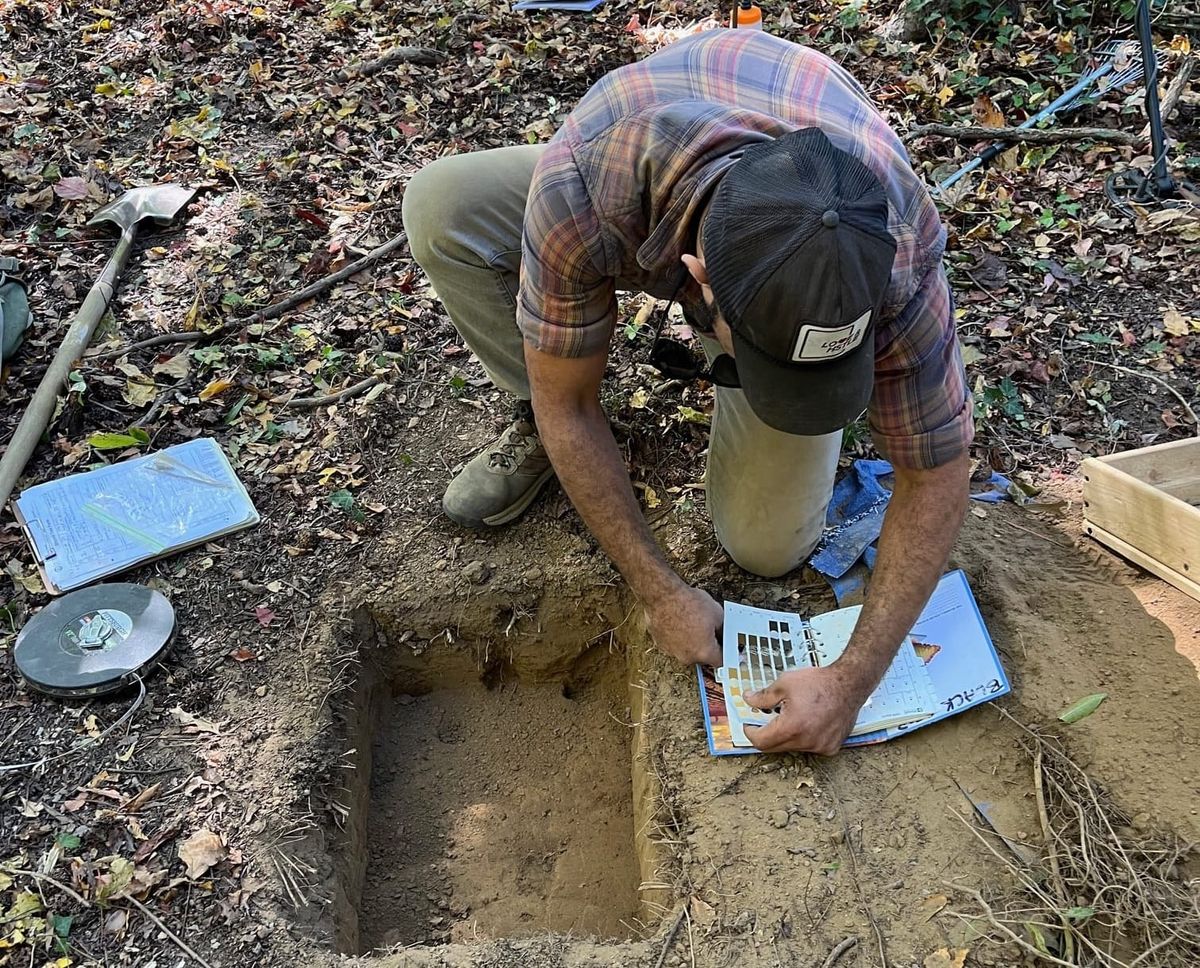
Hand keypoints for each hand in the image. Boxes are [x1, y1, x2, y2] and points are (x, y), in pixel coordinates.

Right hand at [645, 585, 722, 666]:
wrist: (663, 595)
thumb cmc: (689, 603)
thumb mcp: (718, 613)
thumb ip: (723, 629)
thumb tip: (724, 633)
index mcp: (704, 652)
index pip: (720, 660)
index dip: (725, 651)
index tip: (726, 645)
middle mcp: (687, 657)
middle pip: (703, 656)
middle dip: (708, 644)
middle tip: (710, 629)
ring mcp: (672, 651)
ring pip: (687, 649)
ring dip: (692, 640)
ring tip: (693, 622)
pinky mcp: (660, 643)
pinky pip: (674, 643)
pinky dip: (678, 636)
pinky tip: (680, 621)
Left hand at [742, 665, 867, 754]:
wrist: (850, 684)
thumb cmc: (820, 683)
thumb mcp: (784, 684)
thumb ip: (763, 696)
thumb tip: (749, 700)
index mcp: (792, 728)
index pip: (761, 742)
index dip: (751, 733)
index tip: (749, 724)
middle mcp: (806, 742)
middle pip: (775, 748)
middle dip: (766, 734)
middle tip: (764, 719)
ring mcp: (820, 747)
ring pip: (792, 747)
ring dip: (786, 735)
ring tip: (791, 715)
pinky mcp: (831, 747)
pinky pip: (810, 747)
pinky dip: (803, 737)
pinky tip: (807, 721)